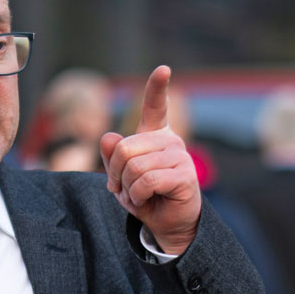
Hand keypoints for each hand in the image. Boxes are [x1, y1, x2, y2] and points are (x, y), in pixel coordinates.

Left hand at [100, 66, 201, 255]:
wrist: (167, 224)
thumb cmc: (145, 196)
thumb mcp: (120, 177)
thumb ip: (112, 157)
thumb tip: (109, 137)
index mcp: (155, 135)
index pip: (155, 106)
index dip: (157, 87)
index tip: (163, 69)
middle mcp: (170, 140)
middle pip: (125, 149)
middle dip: (117, 175)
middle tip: (125, 188)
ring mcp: (180, 156)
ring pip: (134, 167)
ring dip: (128, 188)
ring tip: (139, 195)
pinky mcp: (185, 175)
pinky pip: (147, 181)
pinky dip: (138, 195)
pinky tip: (147, 200)